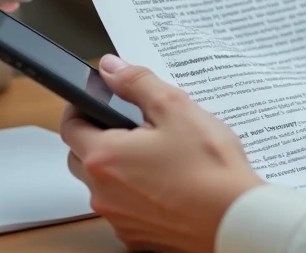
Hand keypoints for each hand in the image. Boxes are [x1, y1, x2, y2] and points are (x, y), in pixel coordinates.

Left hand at [61, 56, 263, 252]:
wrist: (236, 220)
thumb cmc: (210, 168)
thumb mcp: (175, 108)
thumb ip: (137, 83)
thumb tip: (111, 68)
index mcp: (105, 157)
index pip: (69, 127)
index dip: (78, 107)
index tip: (94, 99)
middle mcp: (103, 193)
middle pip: (81, 157)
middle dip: (98, 137)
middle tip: (133, 125)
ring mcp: (119, 219)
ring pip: (104, 185)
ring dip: (119, 167)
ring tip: (159, 154)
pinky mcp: (137, 237)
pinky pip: (125, 209)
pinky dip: (136, 194)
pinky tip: (168, 183)